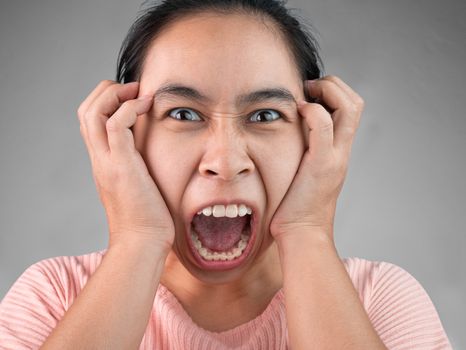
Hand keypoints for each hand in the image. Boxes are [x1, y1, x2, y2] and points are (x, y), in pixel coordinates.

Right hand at [77, 80, 174, 250]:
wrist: (143, 243)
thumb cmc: (147, 217)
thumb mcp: (139, 184)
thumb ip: (138, 164)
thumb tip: (153, 151)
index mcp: (104, 161)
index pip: (90, 120)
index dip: (106, 100)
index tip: (132, 97)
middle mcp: (100, 159)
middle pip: (85, 110)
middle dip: (106, 90)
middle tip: (133, 89)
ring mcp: (107, 162)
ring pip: (93, 113)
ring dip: (114, 94)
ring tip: (138, 93)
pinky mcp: (121, 167)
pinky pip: (116, 126)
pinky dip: (129, 108)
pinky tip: (147, 107)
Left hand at [270, 75, 363, 241]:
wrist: (302, 235)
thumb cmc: (295, 207)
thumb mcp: (304, 174)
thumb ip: (304, 154)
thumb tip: (288, 137)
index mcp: (338, 152)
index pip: (351, 109)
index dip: (334, 92)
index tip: (309, 93)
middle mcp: (342, 152)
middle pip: (356, 103)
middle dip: (334, 85)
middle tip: (309, 88)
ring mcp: (335, 157)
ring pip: (349, 108)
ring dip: (328, 91)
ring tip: (305, 94)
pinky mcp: (321, 165)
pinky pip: (324, 126)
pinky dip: (312, 110)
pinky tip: (296, 111)